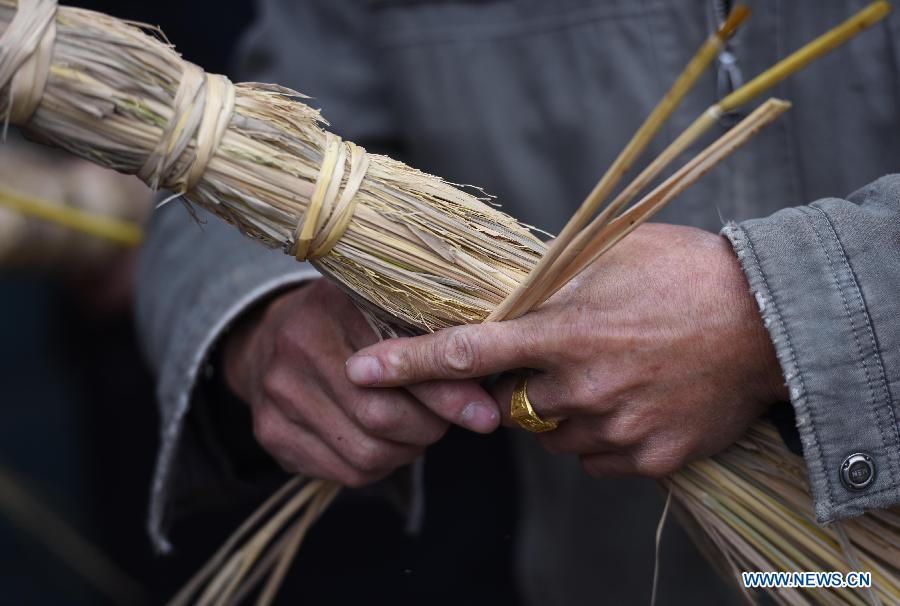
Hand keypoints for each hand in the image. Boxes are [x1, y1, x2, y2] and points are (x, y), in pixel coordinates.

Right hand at [223, 279, 499, 486]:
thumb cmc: (350, 323)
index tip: (484, 413)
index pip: (401, 364)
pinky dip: (380, 466)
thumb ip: (433, 348)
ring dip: (406, 450)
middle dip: (429, 427)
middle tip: (444, 421)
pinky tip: (384, 443)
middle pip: (382, 415)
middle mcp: (297, 347)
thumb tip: (484, 404)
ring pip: (367, 452)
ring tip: (415, 431)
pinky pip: (346, 473)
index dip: (446, 393)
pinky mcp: (271, 433)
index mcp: (333, 305)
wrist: (270, 338)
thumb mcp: (388, 313)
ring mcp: (278, 393)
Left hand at [345, 224, 786, 477]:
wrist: (772, 321)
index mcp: (566, 331)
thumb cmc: (689, 273)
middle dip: (514, 387)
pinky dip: (597, 434)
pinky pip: (594, 457)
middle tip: (554, 356)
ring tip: (608, 372)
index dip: (409, 364)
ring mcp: (617, 428)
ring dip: (560, 411)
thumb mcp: (612, 255)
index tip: (361, 373)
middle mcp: (583, 386)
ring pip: (551, 434)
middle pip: (508, 405)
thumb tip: (504, 291)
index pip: (469, 351)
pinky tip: (632, 400)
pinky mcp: (649, 458)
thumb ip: (549, 279)